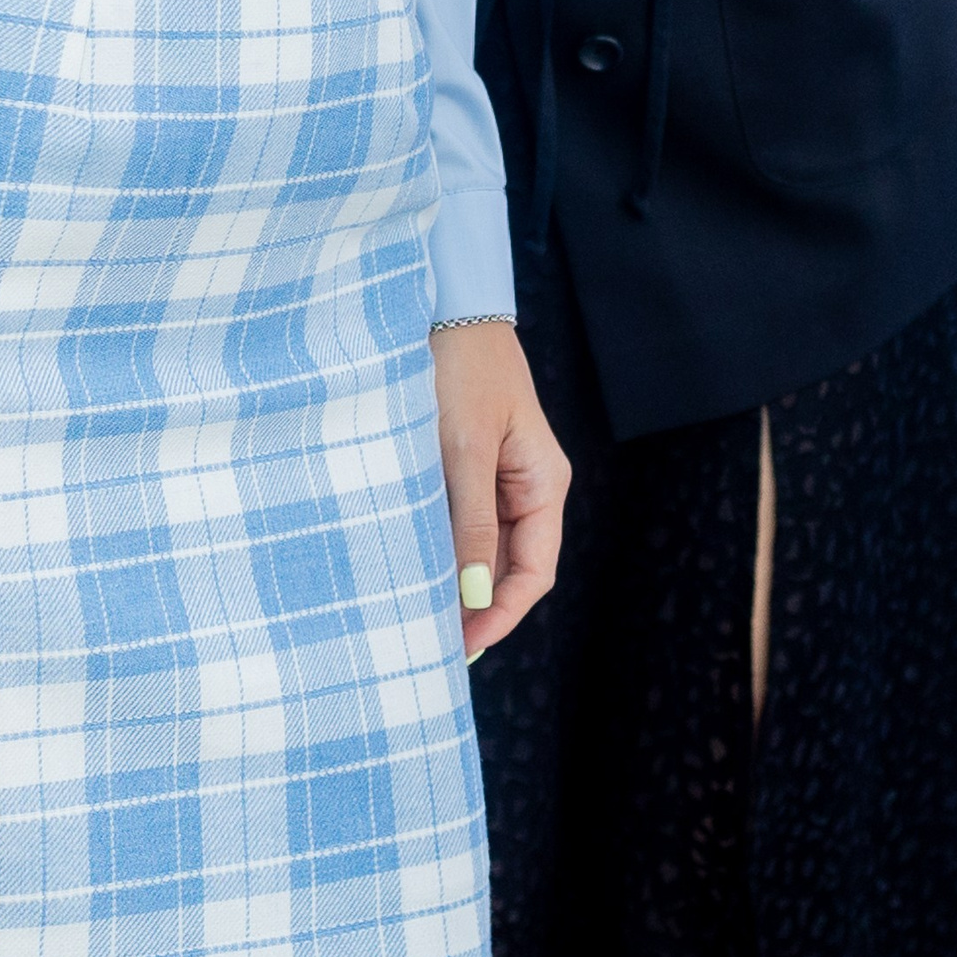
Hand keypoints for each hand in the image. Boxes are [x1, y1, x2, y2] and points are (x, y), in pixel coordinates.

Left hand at [432, 321, 567, 663]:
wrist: (446, 309)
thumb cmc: (462, 370)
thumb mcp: (464, 448)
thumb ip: (471, 523)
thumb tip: (474, 596)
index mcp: (543, 483)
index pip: (534, 572)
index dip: (501, 614)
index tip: (463, 646)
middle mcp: (529, 487)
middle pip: (509, 567)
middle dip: (476, 607)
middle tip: (429, 643)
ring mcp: (501, 477)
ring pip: (483, 548)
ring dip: (455, 580)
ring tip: (416, 614)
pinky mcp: (472, 466)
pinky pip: (463, 521)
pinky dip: (443, 548)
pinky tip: (412, 566)